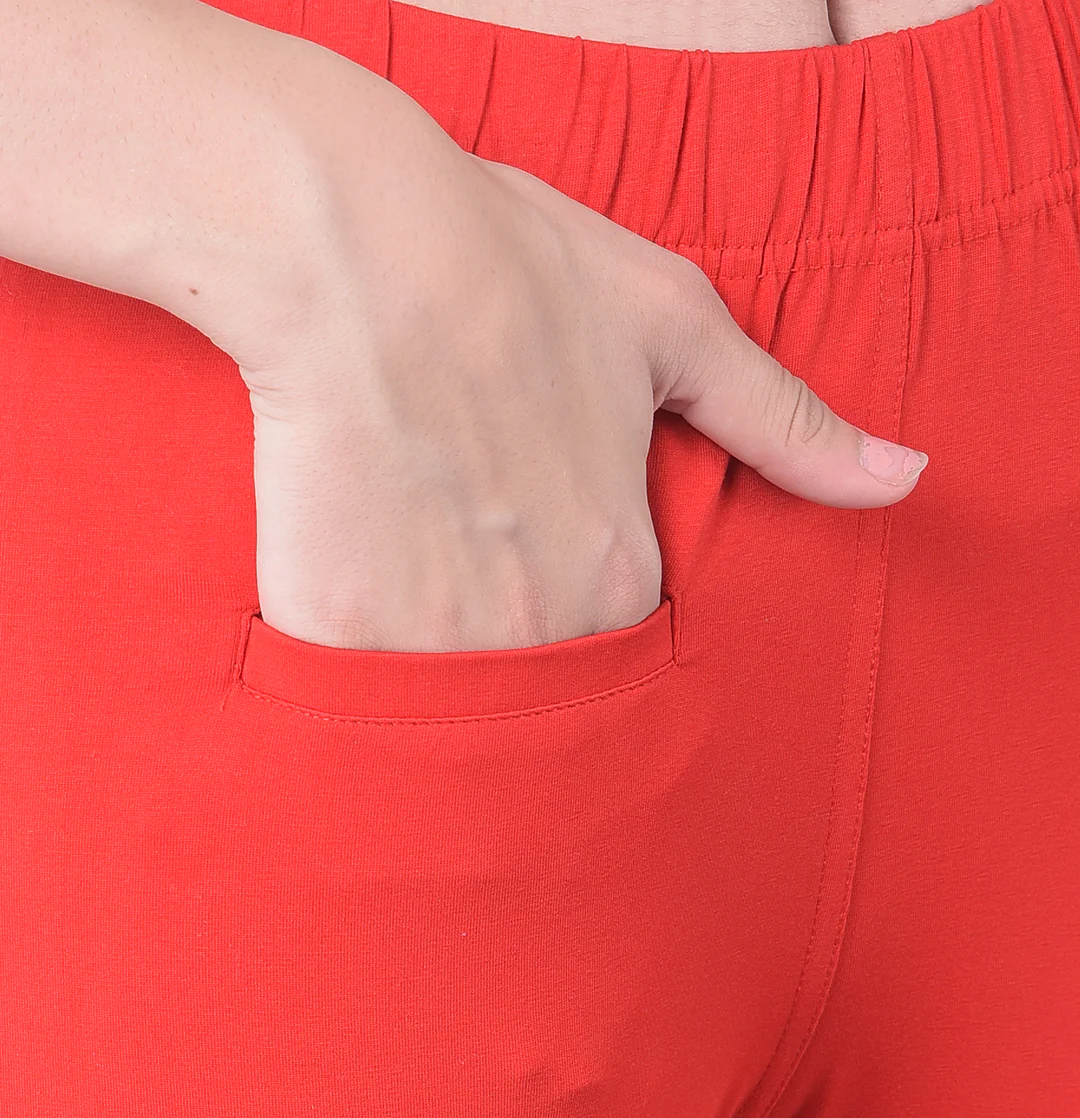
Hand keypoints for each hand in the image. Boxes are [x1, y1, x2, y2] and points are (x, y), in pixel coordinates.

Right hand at [223, 82, 926, 652]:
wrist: (349, 245)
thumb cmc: (515, 270)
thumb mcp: (676, 327)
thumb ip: (787, 424)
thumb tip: (904, 480)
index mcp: (619, 571)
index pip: (614, 644)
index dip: (565, 596)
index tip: (527, 546)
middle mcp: (541, 627)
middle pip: (529, 680)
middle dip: (499, 638)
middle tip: (451, 547)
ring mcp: (437, 639)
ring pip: (444, 696)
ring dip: (427, 651)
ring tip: (398, 555)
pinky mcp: (341, 630)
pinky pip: (358, 678)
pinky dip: (354, 645)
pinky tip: (341, 566)